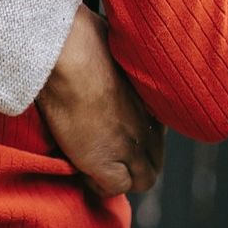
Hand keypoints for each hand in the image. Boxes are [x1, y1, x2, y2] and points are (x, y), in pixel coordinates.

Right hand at [36, 5, 163, 196]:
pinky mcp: (105, 163)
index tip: (122, 132)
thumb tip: (110, 45)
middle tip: (111, 154)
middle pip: (155, 160)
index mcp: (154, 100)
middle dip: (137, 161)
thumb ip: (123, 55)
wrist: (68, 56)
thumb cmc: (84, 37)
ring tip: (98, 167)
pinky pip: (113, 189)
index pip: (158, 132)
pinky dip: (100, 185)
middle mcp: (148, 126)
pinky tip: (84, 172)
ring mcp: (130, 147)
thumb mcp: (116, 41)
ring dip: (123, 176)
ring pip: (142, 180)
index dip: (140, 137)